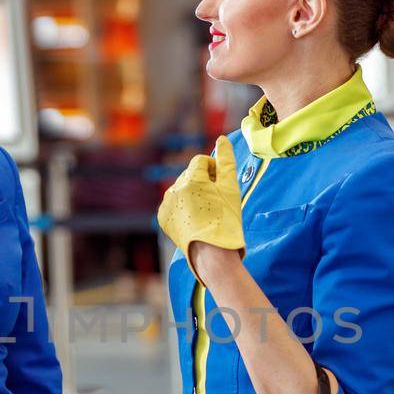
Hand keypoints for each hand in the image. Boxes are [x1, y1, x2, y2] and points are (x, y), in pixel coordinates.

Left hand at [157, 135, 244, 269]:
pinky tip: (194, 220)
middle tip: (215, 202)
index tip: (221, 186)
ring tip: (205, 212)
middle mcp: (174, 189)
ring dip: (192, 194)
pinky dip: (183, 208)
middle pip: (190, 175)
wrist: (213, 255)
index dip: (213, 170)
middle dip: (202, 182)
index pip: (200, 161)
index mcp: (192, 179)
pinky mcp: (163, 218)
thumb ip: (226, 161)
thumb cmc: (226, 220)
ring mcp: (166, 205)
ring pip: (181, 189)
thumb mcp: (231, 189)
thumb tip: (221, 139)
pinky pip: (173, 204)